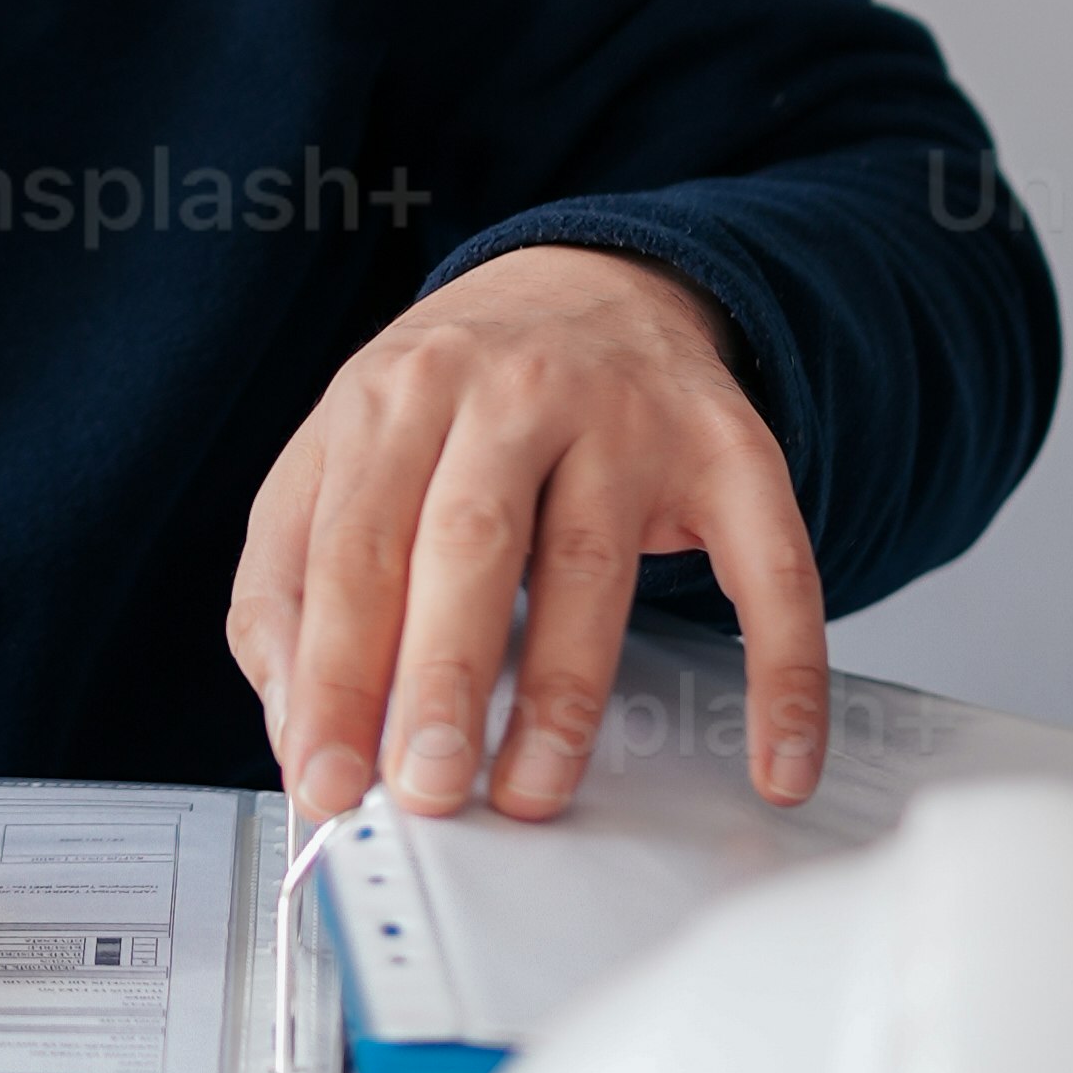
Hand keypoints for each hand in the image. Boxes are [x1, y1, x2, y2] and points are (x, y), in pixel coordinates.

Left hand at [227, 243, 826, 828]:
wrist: (595, 281)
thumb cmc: (456, 399)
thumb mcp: (343, 451)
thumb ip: (291, 580)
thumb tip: (299, 726)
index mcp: (397, 396)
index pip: (351, 547)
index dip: (334, 673)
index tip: (326, 778)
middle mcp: (512, 394)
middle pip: (468, 544)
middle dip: (441, 680)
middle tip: (425, 789)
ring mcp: (628, 418)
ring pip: (593, 567)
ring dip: (562, 699)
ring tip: (530, 790)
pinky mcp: (729, 452)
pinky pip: (770, 571)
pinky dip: (781, 674)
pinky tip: (774, 764)